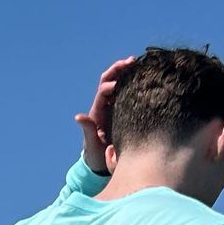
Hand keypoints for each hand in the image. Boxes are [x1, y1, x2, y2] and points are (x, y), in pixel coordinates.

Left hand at [74, 55, 134, 174]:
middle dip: (117, 69)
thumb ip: (87, 130)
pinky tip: (144, 75)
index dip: (110, 86)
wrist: (101, 163)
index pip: (102, 93)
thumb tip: (78, 117)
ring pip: (118, 82)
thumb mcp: (92, 144)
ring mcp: (113, 105)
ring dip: (125, 71)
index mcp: (97, 112)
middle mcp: (104, 105)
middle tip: (131, 61)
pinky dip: (132, 80)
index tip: (117, 86)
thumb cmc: (95, 155)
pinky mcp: (122, 108)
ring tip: (137, 62)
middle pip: (108, 80)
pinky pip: (127, 91)